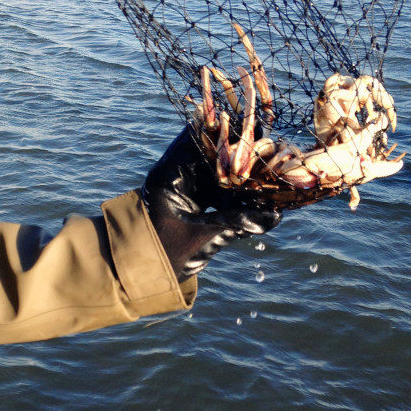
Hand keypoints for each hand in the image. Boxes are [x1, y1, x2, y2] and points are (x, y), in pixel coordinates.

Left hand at [142, 127, 280, 280]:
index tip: (257, 132)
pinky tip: (256, 200)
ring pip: (217, 176)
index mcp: (170, 175)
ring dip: (240, 179)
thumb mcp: (202, 238)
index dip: (229, 136)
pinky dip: (234, 197)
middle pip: (213, 157)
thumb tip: (273, 214)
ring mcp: (182, 191)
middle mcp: (175, 177)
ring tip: (268, 177)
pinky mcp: (189, 206)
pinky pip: (216, 194)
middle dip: (241, 158)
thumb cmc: (160, 256)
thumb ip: (237, 224)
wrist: (137, 277)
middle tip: (270, 155)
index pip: (201, 142)